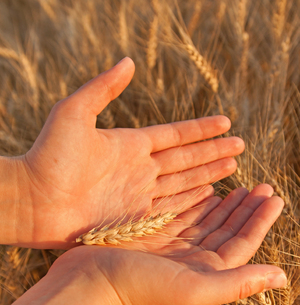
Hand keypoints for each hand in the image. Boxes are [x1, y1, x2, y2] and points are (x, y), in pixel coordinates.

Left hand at [14, 57, 242, 247]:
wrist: (33, 201)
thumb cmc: (49, 156)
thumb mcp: (74, 113)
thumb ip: (103, 88)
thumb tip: (128, 62)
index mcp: (129, 144)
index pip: (175, 135)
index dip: (200, 129)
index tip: (225, 122)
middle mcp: (139, 170)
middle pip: (185, 159)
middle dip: (213, 153)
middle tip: (240, 146)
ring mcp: (139, 195)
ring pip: (183, 183)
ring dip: (208, 175)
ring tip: (232, 168)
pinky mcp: (135, 218)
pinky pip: (171, 208)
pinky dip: (192, 201)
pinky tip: (209, 194)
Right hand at [49, 184, 286, 304]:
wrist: (87, 286)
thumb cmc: (139, 289)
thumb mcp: (194, 288)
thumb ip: (237, 283)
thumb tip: (282, 277)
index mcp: (205, 274)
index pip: (241, 244)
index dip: (260, 221)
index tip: (275, 196)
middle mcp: (191, 263)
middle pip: (226, 232)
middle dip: (245, 209)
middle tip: (262, 186)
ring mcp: (171, 250)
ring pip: (205, 223)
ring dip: (224, 205)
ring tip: (240, 186)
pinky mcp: (152, 239)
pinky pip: (181, 217)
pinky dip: (195, 204)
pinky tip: (205, 192)